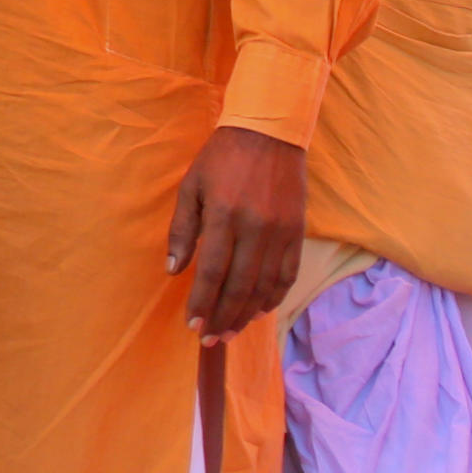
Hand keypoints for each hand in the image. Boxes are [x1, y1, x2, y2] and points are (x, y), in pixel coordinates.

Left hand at [167, 124, 304, 340]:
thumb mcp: (191, 187)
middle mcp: (255, 227)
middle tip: (210, 339)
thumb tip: (173, 271)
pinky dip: (274, 296)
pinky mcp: (298, 232)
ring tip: (231, 331)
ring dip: (247, 314)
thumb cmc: (220, 159)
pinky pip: (288, 273)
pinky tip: (260, 310)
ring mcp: (281, 231)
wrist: (268, 134)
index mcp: (224, 215)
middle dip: (223, 316)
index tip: (193, 325)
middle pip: (239, 285)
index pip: (212, 271)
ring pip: (265, 285)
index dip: (202, 302)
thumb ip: (183, 230)